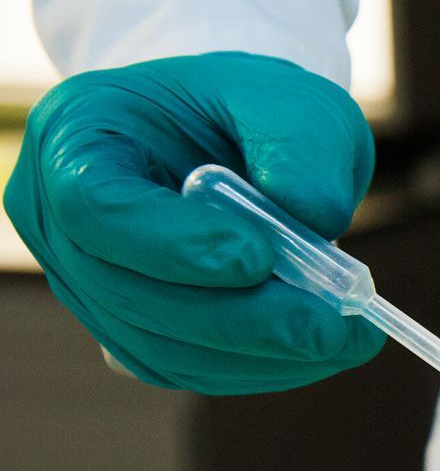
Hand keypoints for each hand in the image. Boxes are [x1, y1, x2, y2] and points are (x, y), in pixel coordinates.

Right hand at [3, 52, 382, 392]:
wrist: (241, 144)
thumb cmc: (253, 112)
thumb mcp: (289, 99)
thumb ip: (301, 143)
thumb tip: (317, 215)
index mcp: (77, 142)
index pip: (96, 208)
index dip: (176, 244)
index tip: (261, 257)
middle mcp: (64, 224)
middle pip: (129, 295)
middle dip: (239, 319)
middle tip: (328, 325)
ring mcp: (93, 288)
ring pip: (163, 349)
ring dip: (260, 354)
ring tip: (344, 335)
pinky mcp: (136, 336)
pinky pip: (191, 370)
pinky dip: (262, 367)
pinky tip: (321, 348)